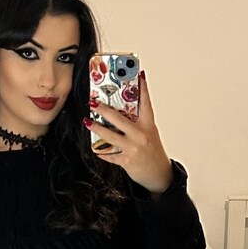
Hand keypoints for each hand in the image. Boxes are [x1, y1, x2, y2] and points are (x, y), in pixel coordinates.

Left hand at [86, 71, 174, 193]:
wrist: (159, 174)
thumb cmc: (152, 151)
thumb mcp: (150, 133)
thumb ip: (137, 122)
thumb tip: (121, 110)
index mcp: (149, 125)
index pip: (146, 103)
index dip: (143, 88)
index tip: (139, 74)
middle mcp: (141, 135)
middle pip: (120, 119)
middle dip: (105, 110)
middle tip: (94, 103)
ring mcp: (133, 148)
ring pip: (110, 136)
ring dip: (97, 128)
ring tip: (88, 122)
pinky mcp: (127, 161)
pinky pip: (110, 155)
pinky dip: (102, 152)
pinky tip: (95, 148)